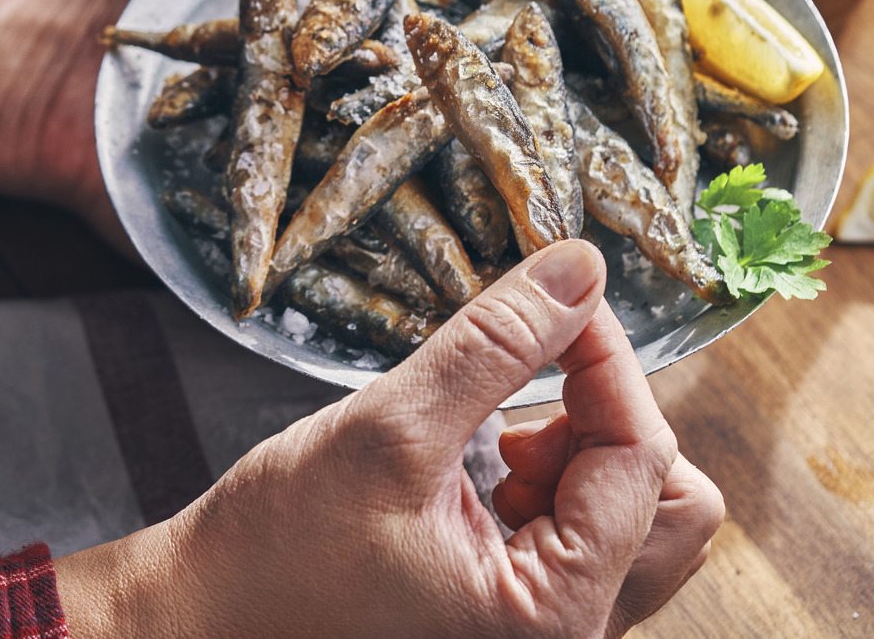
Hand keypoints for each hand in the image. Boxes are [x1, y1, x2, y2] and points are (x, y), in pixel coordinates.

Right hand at [54, 239, 722, 637]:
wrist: (202, 619)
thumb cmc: (275, 553)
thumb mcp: (387, 431)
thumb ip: (494, 346)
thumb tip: (577, 271)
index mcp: (551, 613)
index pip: (641, 458)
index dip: (608, 360)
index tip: (557, 298)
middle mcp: (567, 637)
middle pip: (671, 505)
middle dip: (611, 421)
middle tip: (534, 377)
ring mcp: (544, 630)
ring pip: (634, 518)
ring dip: (578, 451)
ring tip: (488, 434)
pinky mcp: (515, 616)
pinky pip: (583, 538)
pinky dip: (547, 482)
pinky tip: (476, 466)